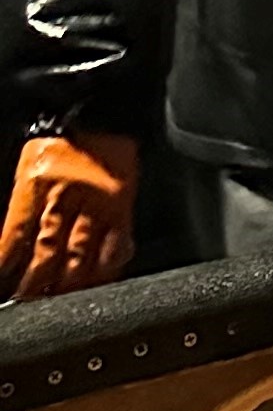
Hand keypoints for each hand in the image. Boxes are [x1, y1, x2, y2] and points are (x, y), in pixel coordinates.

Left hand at [0, 133, 139, 298]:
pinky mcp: (122, 206)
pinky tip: (97, 282)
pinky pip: (115, 246)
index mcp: (36, 185)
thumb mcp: (27, 169)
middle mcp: (65, 198)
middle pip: (46, 253)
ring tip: (56, 302)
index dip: (5, 265)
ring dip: (66, 285)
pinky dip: (106, 268)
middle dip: (33, 283)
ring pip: (79, 256)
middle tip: (26, 302)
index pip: (15, 236)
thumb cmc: (60, 138)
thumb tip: (10, 248)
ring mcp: (97, 204)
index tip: (1, 284)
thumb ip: (21, 207)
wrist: (102, 109)